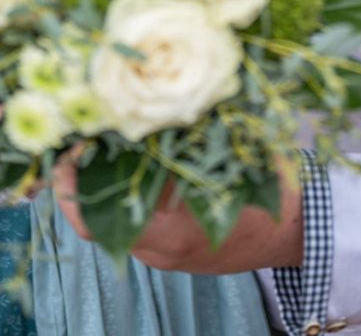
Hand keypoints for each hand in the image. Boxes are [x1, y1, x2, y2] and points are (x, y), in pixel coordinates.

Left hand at [52, 152, 303, 273]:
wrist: (298, 231)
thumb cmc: (269, 190)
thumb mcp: (228, 155)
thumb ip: (184, 140)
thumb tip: (142, 104)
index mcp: (169, 230)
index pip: (93, 218)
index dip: (67, 185)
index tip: (62, 148)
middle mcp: (159, 251)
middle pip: (95, 221)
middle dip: (78, 180)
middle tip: (74, 138)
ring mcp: (165, 257)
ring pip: (114, 223)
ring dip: (101, 187)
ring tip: (96, 145)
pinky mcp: (173, 253)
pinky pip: (135, 226)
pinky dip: (125, 196)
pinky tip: (129, 164)